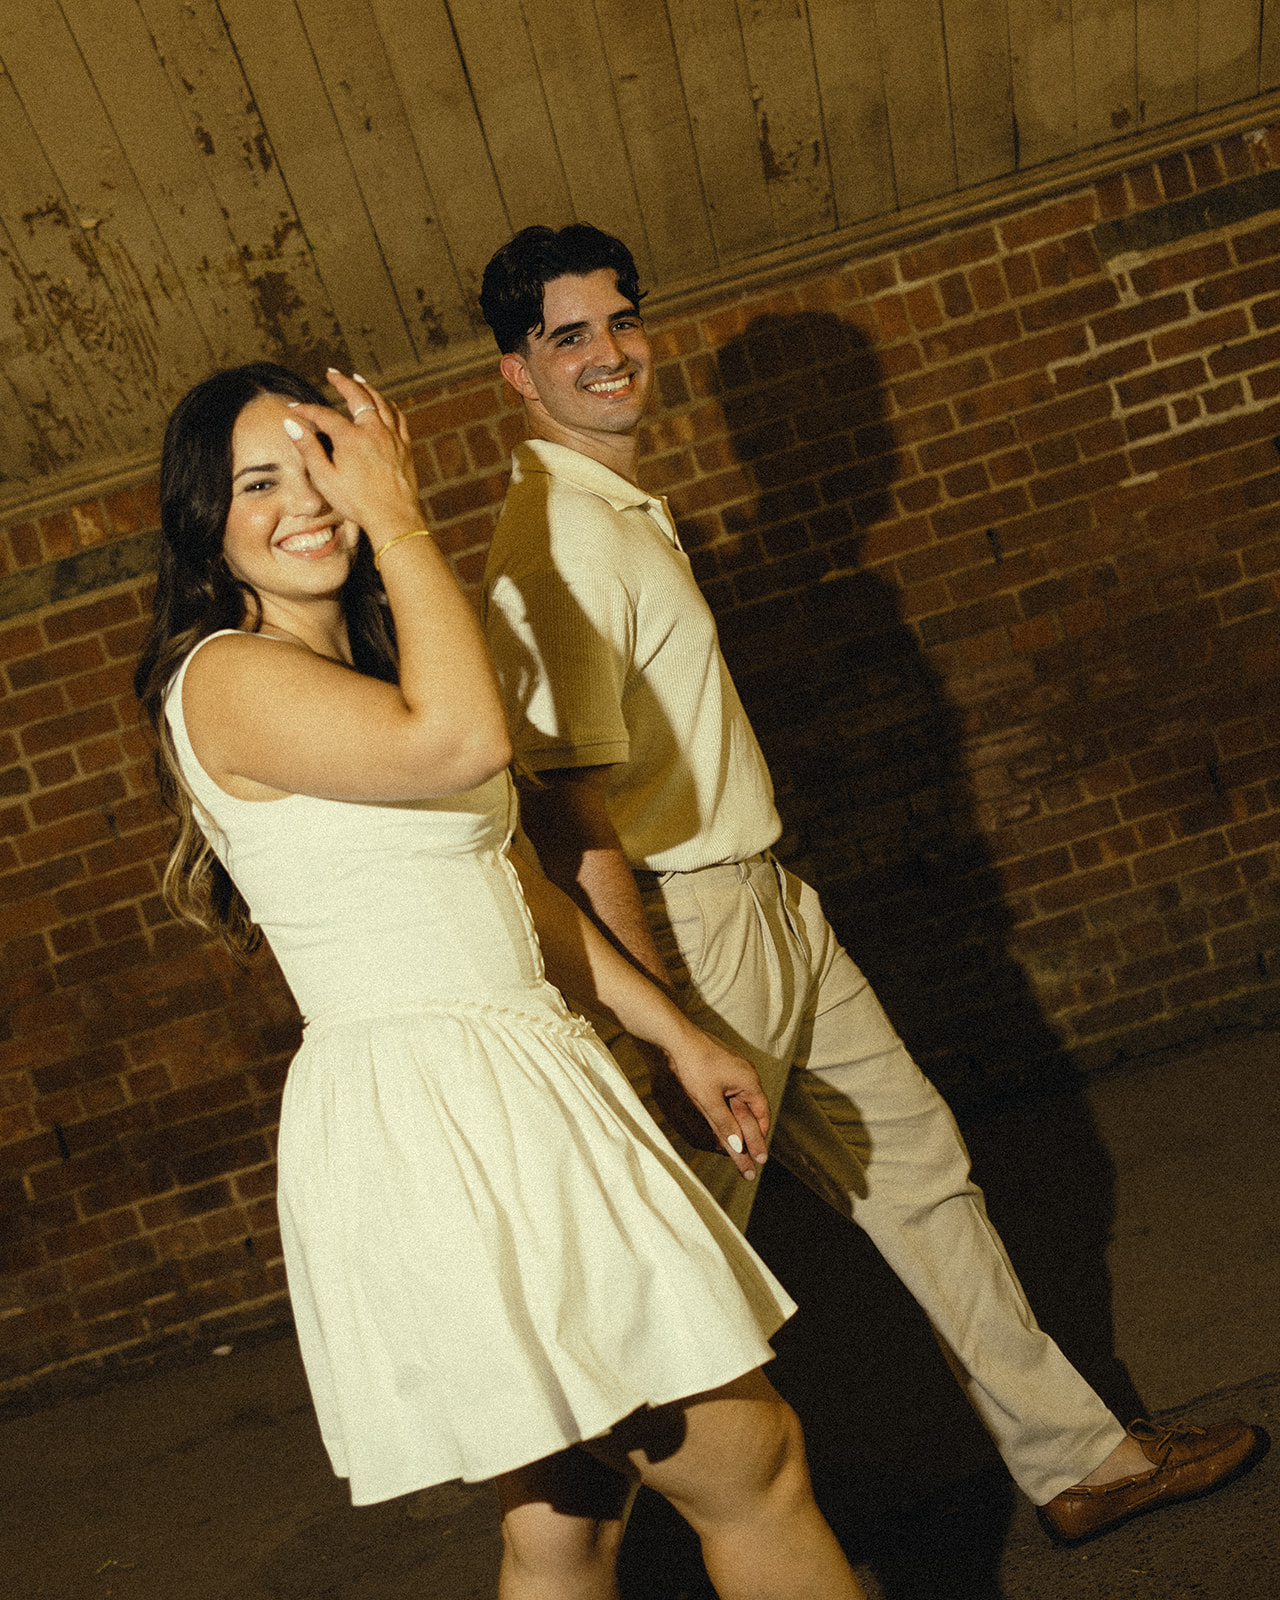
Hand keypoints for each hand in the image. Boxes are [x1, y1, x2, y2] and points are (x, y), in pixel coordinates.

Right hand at [283, 370, 420, 539]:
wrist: (393, 518)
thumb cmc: (357, 503)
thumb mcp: (325, 478)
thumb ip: (308, 449)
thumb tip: (291, 425)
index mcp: (350, 438)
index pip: (324, 415)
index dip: (306, 410)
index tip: (295, 410)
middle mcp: (373, 431)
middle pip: (357, 396)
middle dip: (342, 382)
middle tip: (332, 373)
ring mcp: (392, 437)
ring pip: (381, 402)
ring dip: (367, 387)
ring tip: (358, 379)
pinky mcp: (405, 447)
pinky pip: (399, 418)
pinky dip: (390, 406)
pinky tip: (386, 403)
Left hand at [651, 1028, 769, 1180]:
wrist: (677, 1038)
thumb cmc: (695, 1066)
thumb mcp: (709, 1100)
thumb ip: (725, 1125)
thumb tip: (739, 1148)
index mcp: (749, 1082)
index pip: (762, 1114)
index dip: (760, 1135)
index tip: (758, 1155)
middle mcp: (746, 1075)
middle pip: (751, 1111)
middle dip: (750, 1134)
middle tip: (751, 1157)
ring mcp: (734, 1070)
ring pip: (738, 1103)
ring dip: (737, 1123)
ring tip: (736, 1145)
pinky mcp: (721, 1068)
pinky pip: (729, 1093)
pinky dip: (727, 1110)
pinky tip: (723, 1121)